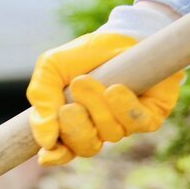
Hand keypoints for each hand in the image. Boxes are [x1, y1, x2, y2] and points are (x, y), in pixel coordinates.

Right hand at [26, 4, 183, 165]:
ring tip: (92, 78)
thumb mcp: (53, 66)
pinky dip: (123, 106)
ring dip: (97, 104)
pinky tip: (116, 89)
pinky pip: (135, 123)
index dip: (56, 155)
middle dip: (76, 123)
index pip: (62, 153)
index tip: (49, 146)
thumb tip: (45, 140)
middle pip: (85, 147)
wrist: (123, 34)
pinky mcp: (148, 117)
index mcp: (72, 125)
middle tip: (73, 95)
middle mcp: (98, 130)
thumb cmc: (86, 54)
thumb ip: (41, 97)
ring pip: (109, 133)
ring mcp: (124, 126)